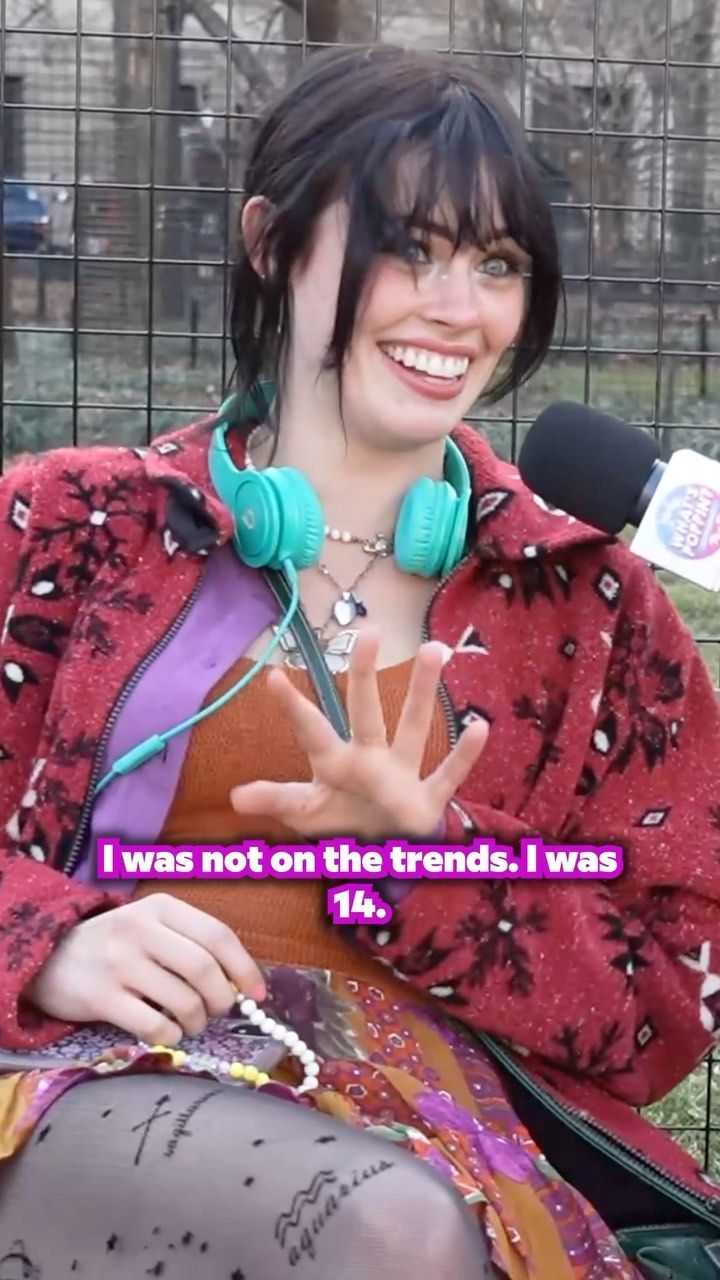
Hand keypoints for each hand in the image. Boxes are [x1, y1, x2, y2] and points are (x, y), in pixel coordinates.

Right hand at [23, 894, 265, 1044]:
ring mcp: (119, 963)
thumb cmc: (116, 944)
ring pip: (183, 1001)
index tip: (258, 994)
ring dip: (197, 1021)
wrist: (49, 957)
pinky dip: (170, 1035)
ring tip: (190, 1022)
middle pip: (204, 969)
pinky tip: (166, 1031)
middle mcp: (141, 929)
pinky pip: (154, 1025)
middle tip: (218, 1011)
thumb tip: (241, 983)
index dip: (245, 967)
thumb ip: (192, 944)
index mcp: (161, 907)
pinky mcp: (101, 997)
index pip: (218, 935)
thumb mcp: (152, 926)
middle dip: (222, 999)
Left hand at [230, 627, 487, 839]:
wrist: (382, 857)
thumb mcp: (307, 816)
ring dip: (423, 693)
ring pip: (414, 729)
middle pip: (366, 713)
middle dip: (367, 676)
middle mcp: (369, 761)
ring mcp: (401, 777)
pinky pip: (448, 776)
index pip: (311, 731)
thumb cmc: (342, 824)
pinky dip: (464, 756)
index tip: (273, 677)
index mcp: (334, 764)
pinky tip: (481, 726)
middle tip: (370, 632)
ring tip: (434, 651)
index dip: (293, 708)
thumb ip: (278, 802)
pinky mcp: (426, 802)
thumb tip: (235, 796)